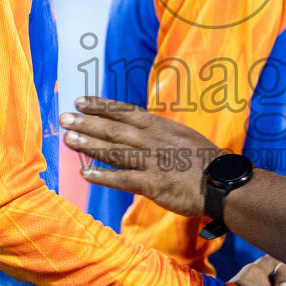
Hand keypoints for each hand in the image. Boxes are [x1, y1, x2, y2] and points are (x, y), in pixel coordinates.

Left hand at [62, 97, 216, 218]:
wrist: (222, 182)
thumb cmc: (204, 161)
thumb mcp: (183, 136)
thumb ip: (159, 134)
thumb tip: (140, 130)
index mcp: (160, 127)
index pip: (125, 112)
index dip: (101, 107)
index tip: (81, 102)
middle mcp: (152, 140)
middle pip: (114, 130)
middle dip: (87, 123)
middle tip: (64, 119)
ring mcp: (151, 161)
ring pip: (114, 151)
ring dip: (89, 145)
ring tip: (68, 140)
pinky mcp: (153, 184)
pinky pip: (123, 179)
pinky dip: (103, 176)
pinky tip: (86, 174)